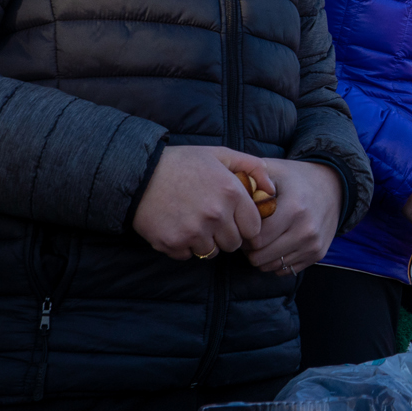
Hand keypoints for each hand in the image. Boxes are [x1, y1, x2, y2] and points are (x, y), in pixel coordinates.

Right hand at [131, 145, 271, 259]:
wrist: (139, 173)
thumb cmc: (183, 162)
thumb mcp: (220, 155)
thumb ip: (252, 167)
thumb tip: (272, 188)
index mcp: (231, 193)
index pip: (254, 229)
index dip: (245, 225)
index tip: (234, 219)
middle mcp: (216, 215)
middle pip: (234, 244)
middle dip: (226, 235)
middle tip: (211, 220)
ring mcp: (194, 232)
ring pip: (212, 252)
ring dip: (206, 242)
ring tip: (193, 222)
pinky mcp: (173, 243)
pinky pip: (188, 256)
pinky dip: (184, 246)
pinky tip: (177, 227)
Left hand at [246, 159, 341, 277]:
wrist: (333, 187)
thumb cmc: (296, 178)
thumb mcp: (274, 169)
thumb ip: (250, 178)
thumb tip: (228, 191)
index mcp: (294, 208)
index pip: (255, 238)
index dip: (243, 233)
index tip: (242, 224)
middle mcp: (306, 230)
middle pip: (260, 256)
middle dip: (249, 248)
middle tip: (249, 233)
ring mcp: (313, 244)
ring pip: (271, 266)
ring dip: (261, 256)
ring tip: (263, 238)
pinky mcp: (317, 254)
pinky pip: (285, 270)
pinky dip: (275, 260)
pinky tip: (276, 244)